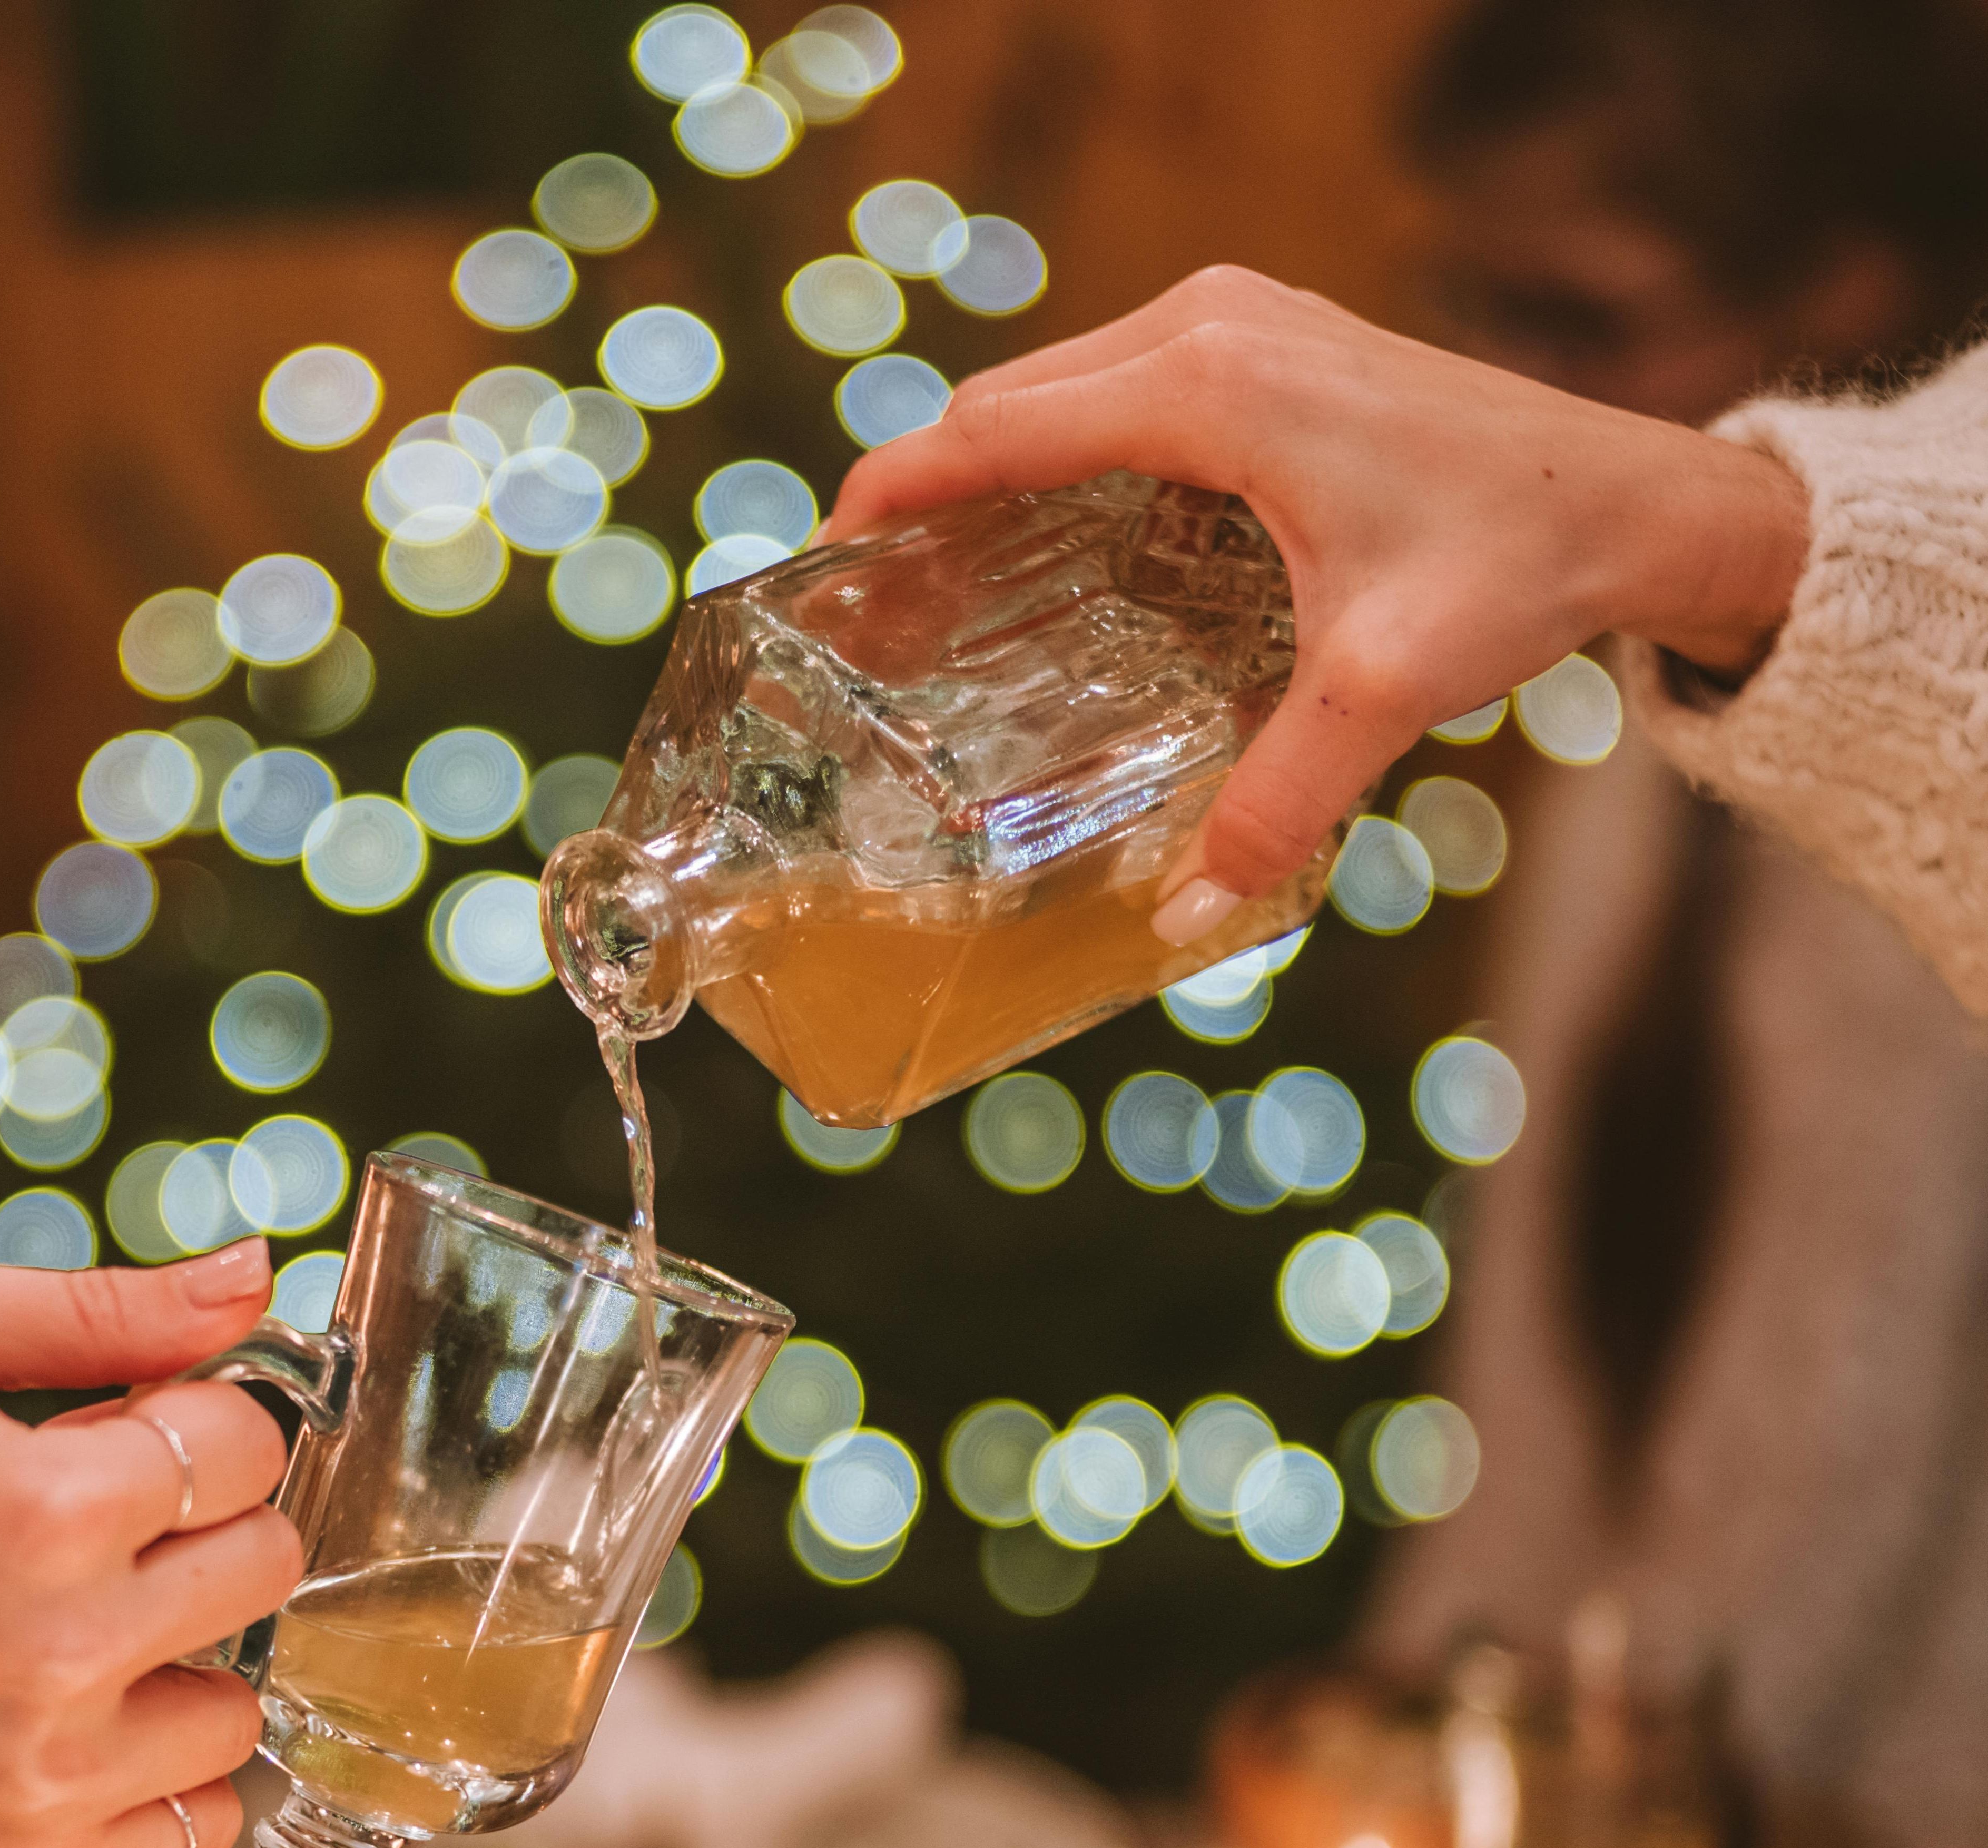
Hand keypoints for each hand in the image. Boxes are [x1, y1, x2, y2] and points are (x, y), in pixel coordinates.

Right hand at [0, 1241, 302, 1847]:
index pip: (247, 1443)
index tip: (120, 1423)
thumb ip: (104, 1304)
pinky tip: (100, 1707)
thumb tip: (256, 1274)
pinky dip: (171, 1767)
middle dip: (205, 1520)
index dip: (196, 1414)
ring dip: (194, 1649)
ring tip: (93, 1611)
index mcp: (47, 1509)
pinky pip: (201, 1822)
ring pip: (249, 1704)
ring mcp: (54, 1767)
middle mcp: (66, 1651)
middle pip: (269, 1563)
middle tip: (97, 1515)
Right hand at [829, 267, 1808, 916]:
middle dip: (924, 490)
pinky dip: (1058, 450)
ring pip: (1056, 387)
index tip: (823, 561)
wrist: (1637, 496)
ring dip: (989, 468)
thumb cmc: (1515, 561)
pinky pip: (1115, 387)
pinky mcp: (1267, 340)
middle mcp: (1209, 326)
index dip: (893, 493)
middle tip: (870, 608)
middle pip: (1007, 400)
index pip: (994, 428)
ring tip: (938, 580)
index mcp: (1209, 385)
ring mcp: (1238, 320)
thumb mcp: (1384, 689)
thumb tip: (1186, 914)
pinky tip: (1045, 540)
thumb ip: (1277, 796)